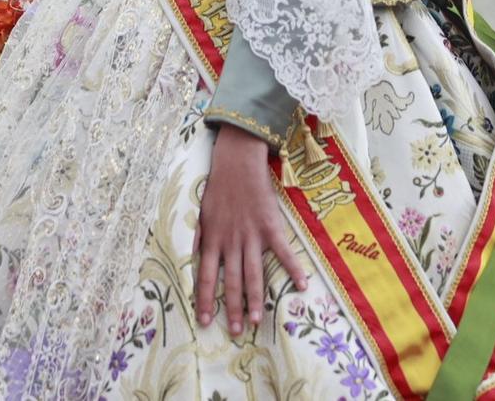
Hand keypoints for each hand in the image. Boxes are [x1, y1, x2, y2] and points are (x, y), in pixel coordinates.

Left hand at [194, 126, 306, 336]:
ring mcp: (251, 236)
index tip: (205, 321)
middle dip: (232, 308)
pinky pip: (282, 253)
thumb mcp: (201, 213)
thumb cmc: (218, 188)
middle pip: (232, 282)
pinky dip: (293, 269)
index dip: (205, 300)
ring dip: (254, 300)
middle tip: (235, 331)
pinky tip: (301, 285)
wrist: (238, 163)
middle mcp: (230, 243)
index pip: (205, 277)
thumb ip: (199, 236)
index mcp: (212, 240)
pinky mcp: (270, 228)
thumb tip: (192, 255)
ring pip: (253, 274)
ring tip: (255, 321)